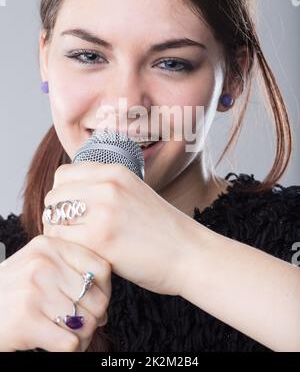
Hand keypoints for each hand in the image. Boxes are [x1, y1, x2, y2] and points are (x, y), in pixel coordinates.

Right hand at [0, 235, 110, 351]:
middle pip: (97, 298)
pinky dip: (71, 350)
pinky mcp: (26, 320)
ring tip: (67, 336)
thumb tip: (104, 308)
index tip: (95, 303)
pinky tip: (56, 345)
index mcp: (49, 245)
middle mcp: (43, 263)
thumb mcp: (36, 268)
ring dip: (82, 337)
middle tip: (80, 325)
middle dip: (94, 318)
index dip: (105, 291)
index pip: (102, 267)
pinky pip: (71, 342)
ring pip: (87, 323)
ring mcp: (34, 290)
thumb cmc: (8, 292)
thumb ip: (70, 276)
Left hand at [43, 162, 191, 295]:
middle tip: (71, 232)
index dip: (62, 194)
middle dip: (56, 215)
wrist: (189, 253)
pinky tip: (84, 256)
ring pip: (53, 217)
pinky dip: (66, 250)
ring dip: (59, 233)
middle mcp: (107, 185)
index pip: (64, 174)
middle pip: (54, 195)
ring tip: (77, 245)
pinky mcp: (99, 239)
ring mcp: (103, 211)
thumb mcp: (134, 192)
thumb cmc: (162, 229)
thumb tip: (69, 197)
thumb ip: (103, 188)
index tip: (70, 211)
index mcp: (115, 171)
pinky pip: (60, 240)